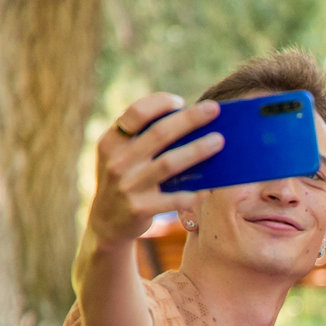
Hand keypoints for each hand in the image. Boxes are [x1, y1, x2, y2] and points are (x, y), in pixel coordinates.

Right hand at [86, 94, 224, 251]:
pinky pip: (173, 199)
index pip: (135, 112)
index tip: (181, 102)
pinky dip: (193, 192)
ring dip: (197, 150)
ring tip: (219, 141)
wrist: (107, 223)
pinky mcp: (140, 208)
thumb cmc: (125, 181)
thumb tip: (188, 120)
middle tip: (213, 109)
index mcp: (112, 142)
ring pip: (169, 163)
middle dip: (189, 119)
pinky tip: (210, 186)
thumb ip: (143, 139)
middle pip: (159, 133)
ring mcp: (128, 186)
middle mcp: (118, 161)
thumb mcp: (121, 157)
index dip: (159, 103)